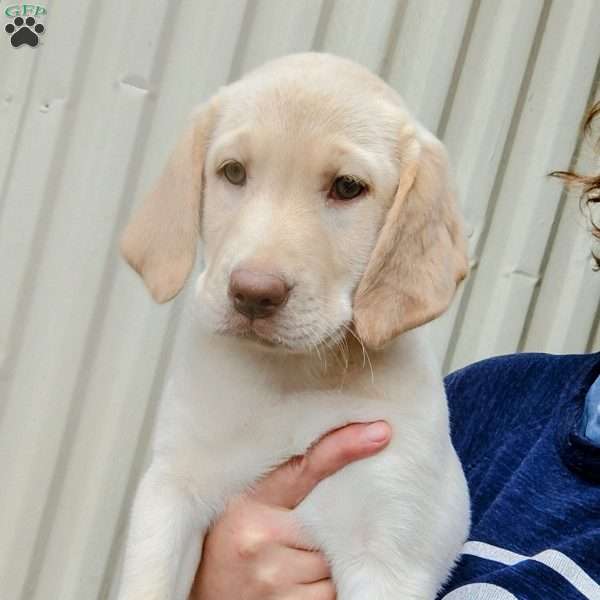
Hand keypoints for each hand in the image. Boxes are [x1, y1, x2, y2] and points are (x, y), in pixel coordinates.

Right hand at [189, 421, 391, 599]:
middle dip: (326, 534)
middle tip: (296, 541)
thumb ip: (282, 490)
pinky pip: (331, 594)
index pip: (306, 467)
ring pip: (334, 562)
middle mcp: (259, 537)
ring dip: (326, 567)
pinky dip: (325, 592)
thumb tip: (340, 465)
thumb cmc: (226, 552)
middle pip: (330, 525)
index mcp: (248, 503)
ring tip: (290, 568)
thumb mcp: (243, 510)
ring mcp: (273, 577)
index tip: (379, 432)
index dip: (344, 446)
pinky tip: (297, 588)